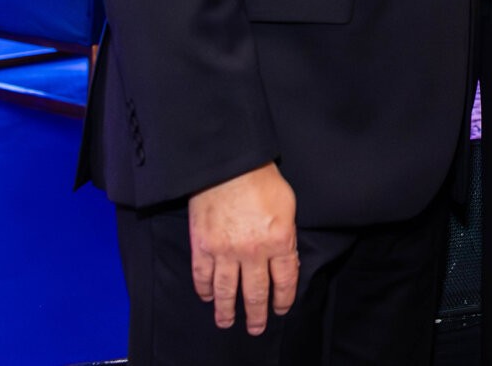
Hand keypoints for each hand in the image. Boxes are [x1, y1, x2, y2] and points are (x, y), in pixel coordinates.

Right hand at [187, 162, 299, 333]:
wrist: (228, 163)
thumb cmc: (262, 179)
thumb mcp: (288, 205)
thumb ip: (286, 235)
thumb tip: (285, 258)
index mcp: (279, 241)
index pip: (284, 280)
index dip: (283, 299)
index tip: (281, 309)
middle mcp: (252, 252)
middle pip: (256, 293)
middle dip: (257, 314)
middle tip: (255, 328)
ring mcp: (225, 251)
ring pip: (227, 291)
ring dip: (227, 310)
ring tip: (227, 322)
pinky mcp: (203, 245)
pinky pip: (202, 276)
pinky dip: (204, 289)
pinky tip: (207, 297)